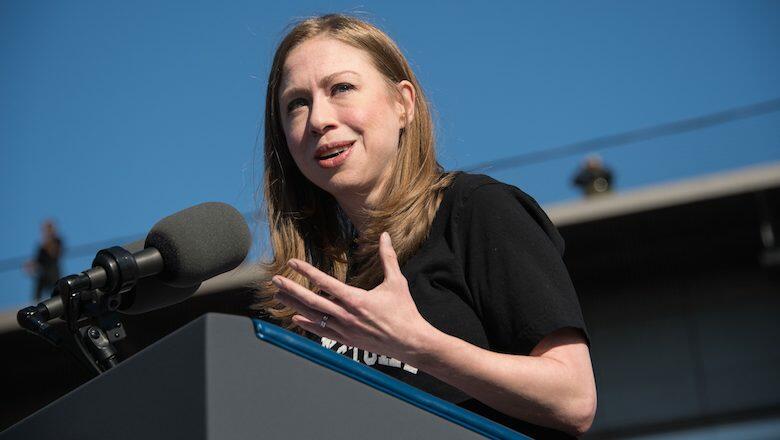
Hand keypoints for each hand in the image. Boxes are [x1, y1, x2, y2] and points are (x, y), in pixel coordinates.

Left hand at [272, 232, 434, 361]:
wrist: (410, 342)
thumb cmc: (404, 311)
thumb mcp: (396, 282)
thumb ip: (388, 257)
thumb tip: (386, 235)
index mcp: (356, 299)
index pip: (324, 282)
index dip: (306, 271)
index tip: (292, 262)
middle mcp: (346, 315)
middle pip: (311, 300)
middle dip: (291, 290)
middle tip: (275, 281)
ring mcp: (344, 329)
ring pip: (313, 316)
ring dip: (295, 305)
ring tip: (279, 296)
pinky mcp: (346, 340)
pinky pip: (322, 331)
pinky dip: (308, 324)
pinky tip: (297, 317)